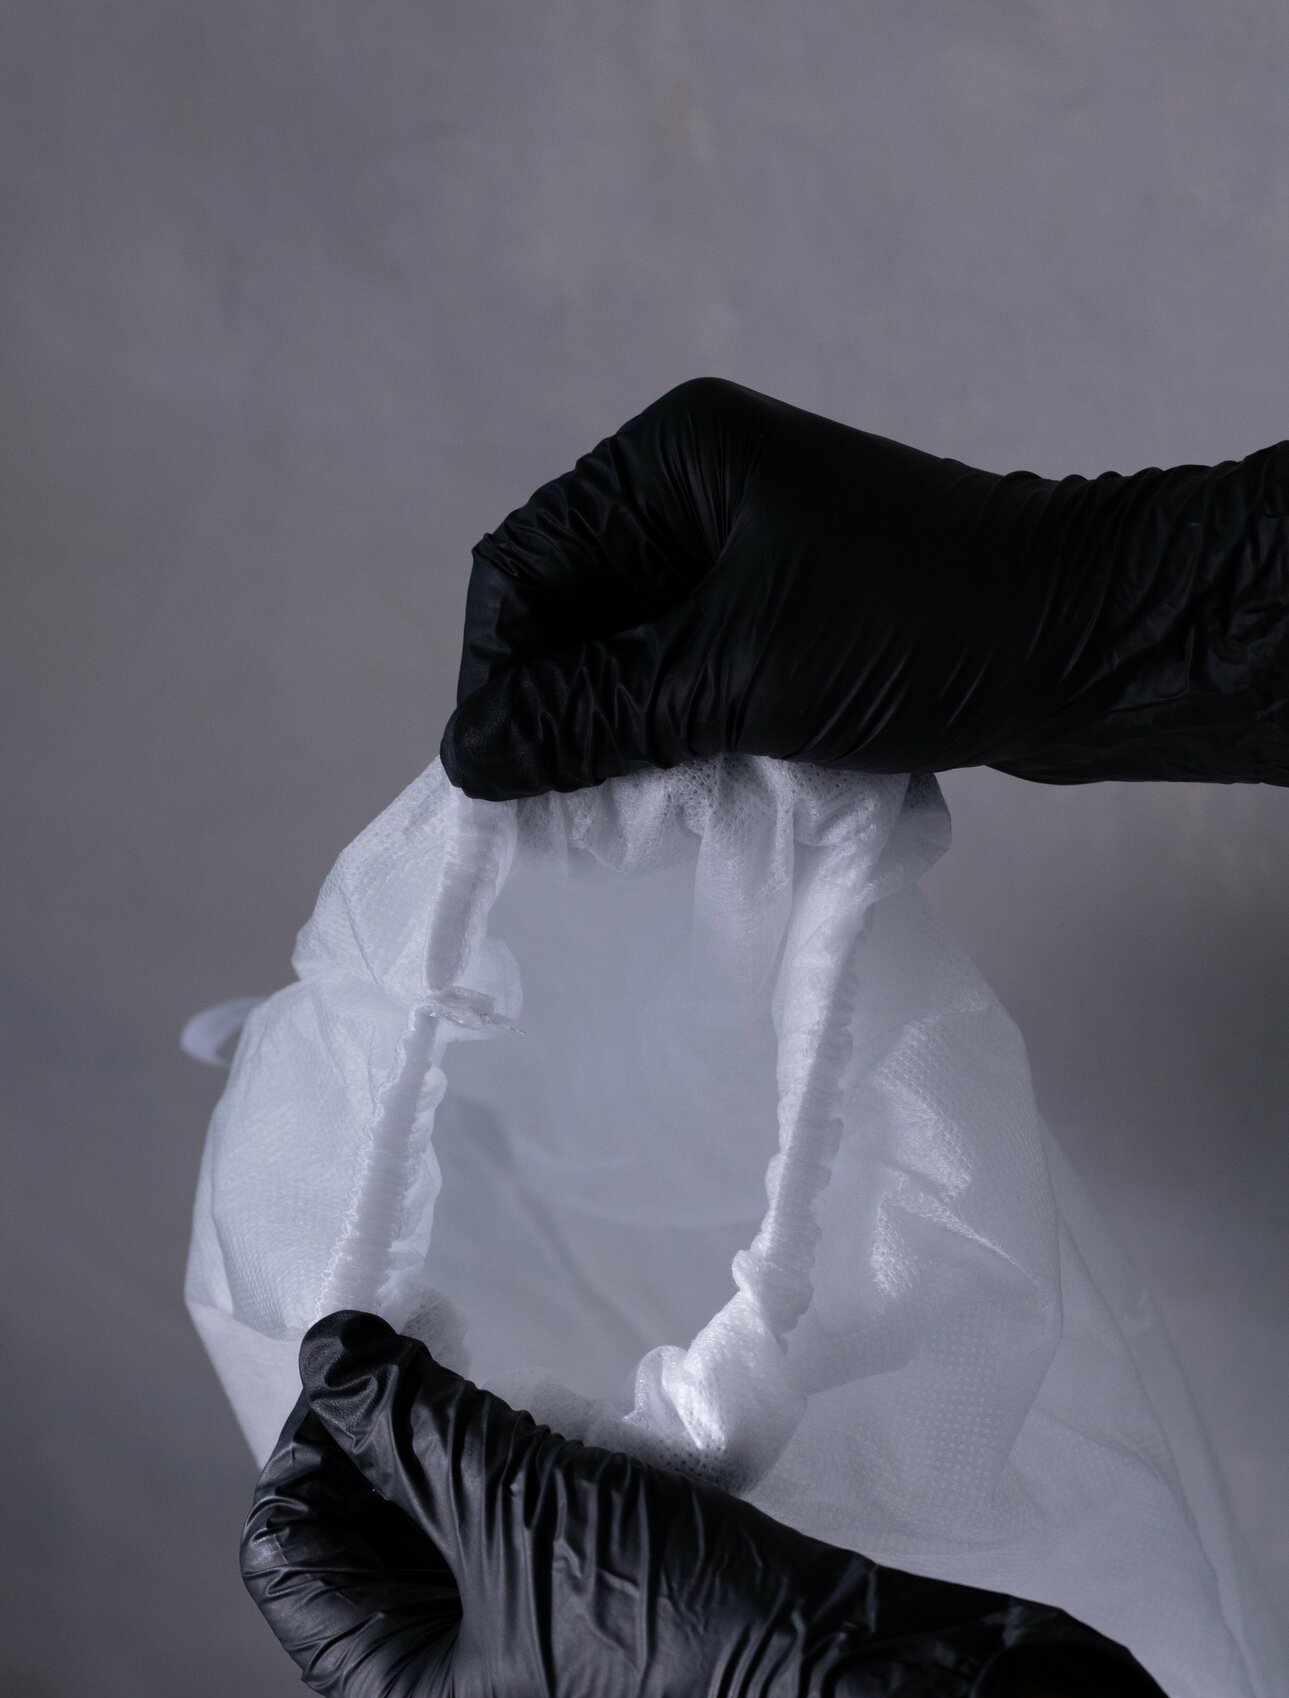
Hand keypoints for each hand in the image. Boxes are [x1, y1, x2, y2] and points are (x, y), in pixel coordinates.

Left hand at [242, 1310, 1178, 1697]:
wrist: (863, 1696)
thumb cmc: (672, 1623)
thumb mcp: (523, 1511)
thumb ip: (415, 1428)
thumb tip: (329, 1354)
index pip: (288, 1560)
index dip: (309, 1446)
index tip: (360, 1352)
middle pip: (368, 1551)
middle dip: (388, 1443)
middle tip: (423, 1339)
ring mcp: (537, 1684)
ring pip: (455, 1544)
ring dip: (462, 1453)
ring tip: (487, 1365)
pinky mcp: (612, 1645)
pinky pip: (531, 1551)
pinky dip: (528, 1479)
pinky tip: (557, 1412)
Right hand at [439, 377, 1049, 798]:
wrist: (1091, 645)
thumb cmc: (919, 633)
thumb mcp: (736, 676)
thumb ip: (594, 714)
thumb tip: (467, 756)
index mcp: (670, 461)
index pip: (522, 567)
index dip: (499, 677)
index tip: (502, 784)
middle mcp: (692, 494)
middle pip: (568, 615)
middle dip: (556, 714)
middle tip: (562, 820)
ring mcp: (742, 555)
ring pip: (625, 658)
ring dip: (616, 739)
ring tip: (624, 820)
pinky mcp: (782, 618)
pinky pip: (688, 680)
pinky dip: (674, 741)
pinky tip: (681, 800)